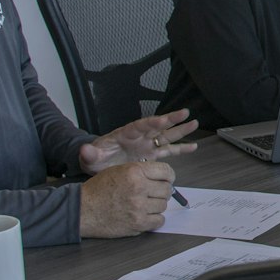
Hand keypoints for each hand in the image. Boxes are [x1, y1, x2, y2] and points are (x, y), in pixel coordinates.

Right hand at [77, 161, 175, 237]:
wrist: (83, 209)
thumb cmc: (99, 189)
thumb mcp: (119, 170)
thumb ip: (141, 171)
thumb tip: (163, 177)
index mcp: (135, 171)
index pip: (166, 171)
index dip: (168, 176)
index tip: (167, 180)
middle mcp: (139, 187)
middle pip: (166, 190)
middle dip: (161, 191)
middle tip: (152, 194)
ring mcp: (139, 207)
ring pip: (163, 205)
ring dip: (156, 206)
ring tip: (143, 205)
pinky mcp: (137, 223)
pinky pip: (159, 221)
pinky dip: (155, 219)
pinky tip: (145, 215)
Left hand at [79, 109, 198, 171]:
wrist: (100, 166)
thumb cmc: (96, 159)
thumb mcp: (90, 157)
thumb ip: (89, 153)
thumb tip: (85, 150)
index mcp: (126, 134)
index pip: (140, 125)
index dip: (151, 122)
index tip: (162, 120)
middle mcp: (140, 137)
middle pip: (157, 127)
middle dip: (171, 120)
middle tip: (185, 113)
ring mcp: (147, 145)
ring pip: (166, 136)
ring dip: (180, 130)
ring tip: (194, 123)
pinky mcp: (152, 155)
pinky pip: (169, 151)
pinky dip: (181, 149)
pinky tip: (193, 146)